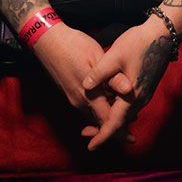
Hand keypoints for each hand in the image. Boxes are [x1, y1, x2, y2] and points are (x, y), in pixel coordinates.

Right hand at [32, 23, 134, 139]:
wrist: (47, 41)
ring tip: (126, 118)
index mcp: (88, 94)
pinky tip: (110, 103)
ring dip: (108, 118)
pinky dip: (99, 110)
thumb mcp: (97, 58)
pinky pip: (87, 107)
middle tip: (132, 133)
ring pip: (93, 115)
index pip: (107, 121)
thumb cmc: (74, 45)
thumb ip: (112, 77)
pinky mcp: (70, 93)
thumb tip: (129, 89)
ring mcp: (73, 98)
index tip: (133, 140)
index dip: (121, 132)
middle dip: (116, 129)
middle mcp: (79, 101)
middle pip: (100, 122)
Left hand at [80, 16, 174, 150]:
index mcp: (132, 95)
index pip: (115, 124)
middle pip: (120, 123)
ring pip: (125, 115)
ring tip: (92, 122)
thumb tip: (85, 87)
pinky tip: (107, 104)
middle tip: (85, 133)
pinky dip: (117, 111)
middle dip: (103, 131)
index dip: (101, 136)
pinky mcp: (144, 88)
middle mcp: (140, 99)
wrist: (162, 34)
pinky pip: (129, 107)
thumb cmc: (138, 43)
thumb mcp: (114, 56)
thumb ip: (99, 73)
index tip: (90, 146)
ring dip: (109, 120)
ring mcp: (143, 94)